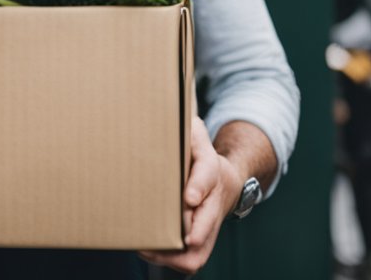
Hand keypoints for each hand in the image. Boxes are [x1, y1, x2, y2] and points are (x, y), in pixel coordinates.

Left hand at [138, 116, 244, 274]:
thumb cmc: (198, 154)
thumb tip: (161, 109)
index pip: (207, 175)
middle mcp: (213, 201)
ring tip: (144, 247)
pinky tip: (147, 250)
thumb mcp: (194, 131)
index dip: (199, 186)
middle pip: (206, 228)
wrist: (225, 181)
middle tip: (160, 238)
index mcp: (211, 169)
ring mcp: (208, 225)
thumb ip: (183, 126)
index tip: (189, 197)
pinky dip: (170, 261)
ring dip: (172, 256)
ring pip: (197, 254)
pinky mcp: (201, 241)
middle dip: (189, 235)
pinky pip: (190, 260)